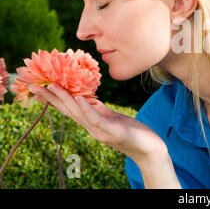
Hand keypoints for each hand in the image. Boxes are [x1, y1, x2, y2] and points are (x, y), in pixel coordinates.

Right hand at [28, 83, 167, 166]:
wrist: (149, 150)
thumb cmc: (132, 133)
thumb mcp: (112, 119)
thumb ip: (99, 110)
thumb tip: (85, 98)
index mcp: (92, 123)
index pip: (69, 109)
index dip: (53, 98)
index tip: (38, 87)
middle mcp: (92, 128)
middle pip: (68, 110)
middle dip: (51, 98)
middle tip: (33, 86)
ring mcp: (101, 131)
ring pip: (78, 113)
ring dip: (65, 99)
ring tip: (52, 86)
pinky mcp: (112, 131)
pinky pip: (96, 119)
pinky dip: (87, 108)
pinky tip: (79, 98)